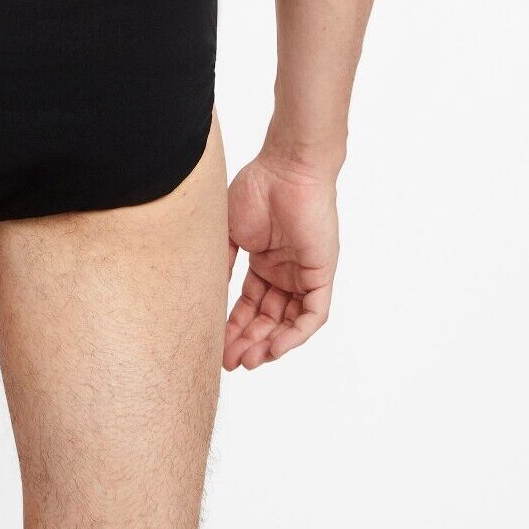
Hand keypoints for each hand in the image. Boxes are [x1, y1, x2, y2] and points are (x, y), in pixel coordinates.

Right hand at [224, 151, 338, 369]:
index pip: (249, 304)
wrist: (286, 168)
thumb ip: (221, 265)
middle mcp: (285, 271)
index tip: (215, 345)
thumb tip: (206, 299)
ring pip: (290, 321)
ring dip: (270, 343)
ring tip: (248, 359)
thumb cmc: (256, 189)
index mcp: (264, 261)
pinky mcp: (322, 274)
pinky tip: (274, 347)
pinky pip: (313, 314)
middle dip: (248, 340)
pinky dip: (295, 334)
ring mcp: (304, 274)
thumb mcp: (229, 233)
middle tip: (229, 361)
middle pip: (267, 317)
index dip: (233, 326)